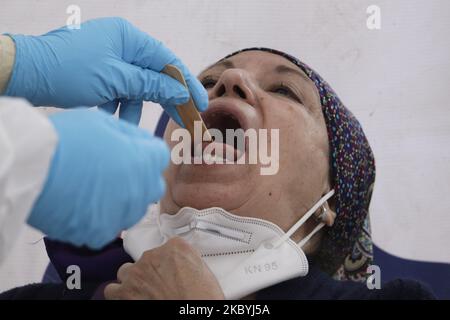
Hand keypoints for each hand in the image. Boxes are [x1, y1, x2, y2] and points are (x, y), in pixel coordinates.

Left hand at [4, 17, 207, 124]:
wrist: (24, 75)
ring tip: (126, 128)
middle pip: (154, 75)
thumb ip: (150, 85)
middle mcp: (121, 46)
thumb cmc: (67, 70)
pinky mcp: (99, 74)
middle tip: (183, 120)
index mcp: (128, 38)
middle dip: (165, 99)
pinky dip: (116, 108)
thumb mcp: (115, 80)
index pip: (167, 61)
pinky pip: (118, 92)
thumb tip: (179, 92)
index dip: (186, 84)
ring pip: (135, 88)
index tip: (200, 104)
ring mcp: (110, 60)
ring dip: (133, 109)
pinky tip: (110, 120)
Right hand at [28, 109, 168, 248]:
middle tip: (113, 171)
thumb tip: (141, 144)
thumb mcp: (103, 122)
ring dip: (122, 200)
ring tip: (94, 190)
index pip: (159, 156)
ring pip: (133, 209)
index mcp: (146, 160)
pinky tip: (82, 206)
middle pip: (152, 185)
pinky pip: (110, 226)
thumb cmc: (67, 139)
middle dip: (139, 177)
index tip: (130, 151)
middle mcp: (142, 190)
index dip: (144, 151)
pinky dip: (100, 218)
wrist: (33, 168)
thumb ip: (130, 134)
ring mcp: (123, 214)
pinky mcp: (102, 233)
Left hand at [104, 237, 224, 298]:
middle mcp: (153, 255)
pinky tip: (129, 298)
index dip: (167, 262)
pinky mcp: (125, 292)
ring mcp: (137, 273)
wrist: (191, 312)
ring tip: (143, 292)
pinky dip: (118, 294)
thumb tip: (182, 267)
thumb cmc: (202, 297)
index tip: (171, 272)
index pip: (166, 248)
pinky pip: (112, 289)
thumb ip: (188, 261)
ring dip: (133, 280)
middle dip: (150, 272)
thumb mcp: (203, 270)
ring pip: (126, 271)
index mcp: (176, 247)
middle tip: (160, 286)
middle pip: (146, 260)